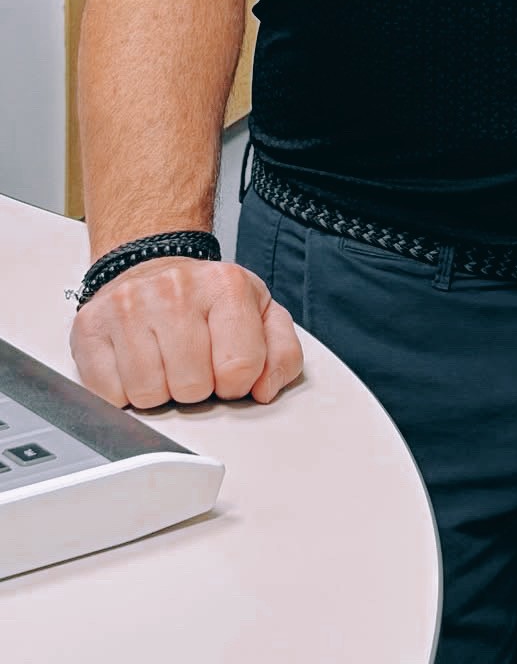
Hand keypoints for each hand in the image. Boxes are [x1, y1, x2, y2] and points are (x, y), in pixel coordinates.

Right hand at [70, 257, 303, 409]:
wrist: (152, 267)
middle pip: (192, 387)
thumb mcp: (261, 314)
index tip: (228, 371)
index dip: (236, 383)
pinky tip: (133, 365)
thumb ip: (281, 352)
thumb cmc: (207, 300)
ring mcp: (128, 307)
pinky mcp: (89, 328)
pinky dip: (122, 393)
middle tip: (192, 363)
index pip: (240, 367)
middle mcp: (175, 290)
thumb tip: (265, 390)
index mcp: (227, 285)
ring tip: (164, 363)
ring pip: (149, 395)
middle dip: (196, 387)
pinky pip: (109, 396)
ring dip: (159, 391)